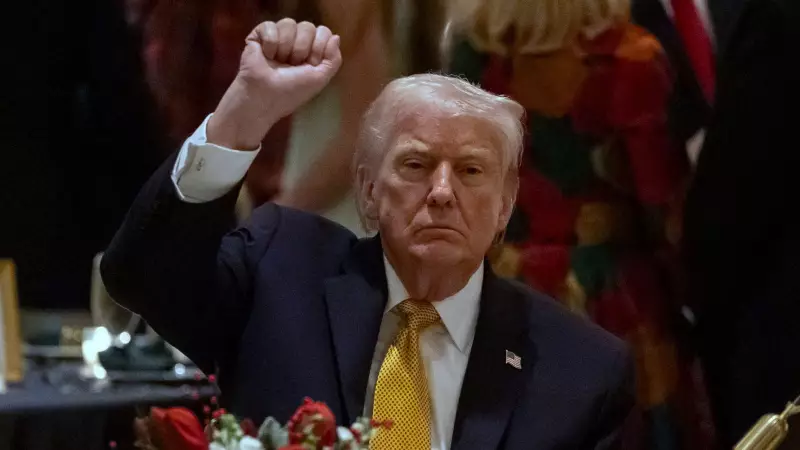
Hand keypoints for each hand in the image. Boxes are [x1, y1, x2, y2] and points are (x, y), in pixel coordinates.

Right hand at [208, 19, 341, 149]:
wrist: (264, 97)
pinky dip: (270, 43)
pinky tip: (266, 56)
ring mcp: (277, 37)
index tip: (310, 64)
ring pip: (289, 23)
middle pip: (308, 26)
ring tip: (278, 61)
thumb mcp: (320, 79)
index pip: (323, 32)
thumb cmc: (291, 92)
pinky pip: (270, 26)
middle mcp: (295, 42)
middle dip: (302, 48)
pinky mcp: (259, 35)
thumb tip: (335, 37)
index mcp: (311, 51)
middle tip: (292, 65)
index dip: (319, 47)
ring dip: (285, 47)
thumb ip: (334, 59)